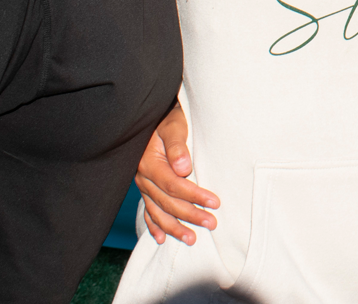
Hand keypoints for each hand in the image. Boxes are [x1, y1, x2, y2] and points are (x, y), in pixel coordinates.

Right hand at [134, 103, 218, 244]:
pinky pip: (148, 210)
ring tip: (192, 239)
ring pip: (157, 211)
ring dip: (174, 227)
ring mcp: (143, 184)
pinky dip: (154, 225)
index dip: (194, 196)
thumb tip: (184, 168)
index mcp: (150, 163)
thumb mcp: (174, 126)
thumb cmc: (169, 119)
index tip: (215, 203)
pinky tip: (161, 238)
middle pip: (167, 202)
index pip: (174, 185)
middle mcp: (143, 177)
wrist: (155, 117)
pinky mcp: (146, 188)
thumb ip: (178, 146)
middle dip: (190, 215)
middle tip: (212, 223)